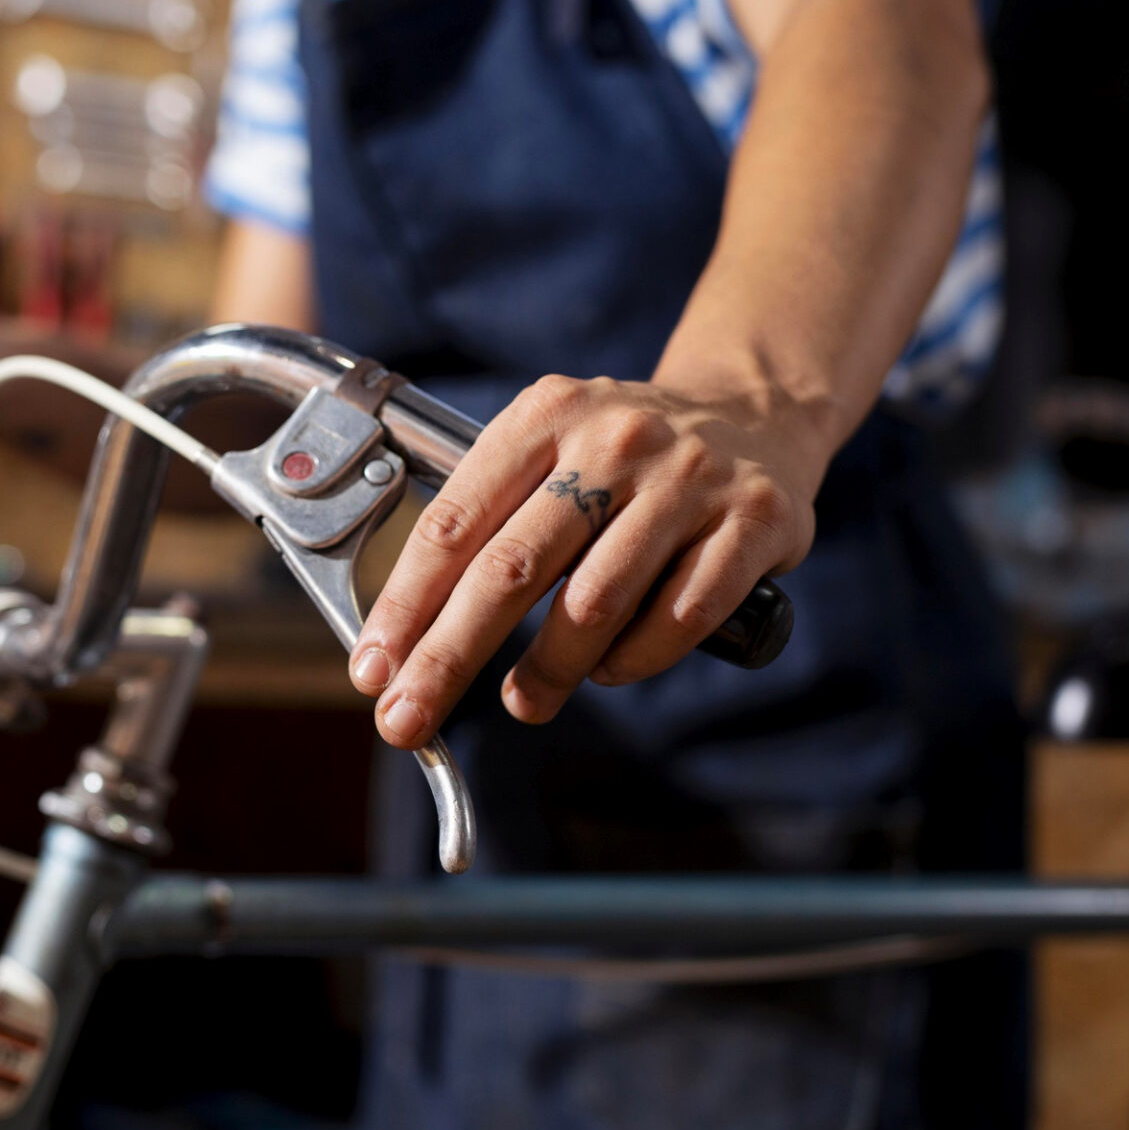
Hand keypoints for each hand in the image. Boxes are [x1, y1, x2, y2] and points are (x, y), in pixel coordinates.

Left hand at [346, 374, 831, 747]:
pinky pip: (681, 615)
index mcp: (545, 416)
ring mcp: (689, 478)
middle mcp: (614, 439)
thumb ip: (491, 523)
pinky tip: (608, 671)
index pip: (454, 522)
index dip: (405, 605)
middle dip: (448, 657)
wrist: (755, 410)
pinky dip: (634, 659)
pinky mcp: (754, 521)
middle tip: (409, 719)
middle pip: (511, 569)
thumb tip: (409, 639)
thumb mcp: (549, 452)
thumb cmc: (622, 458)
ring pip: (596, 601)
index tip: (373, 671)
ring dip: (547, 670)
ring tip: (523, 702)